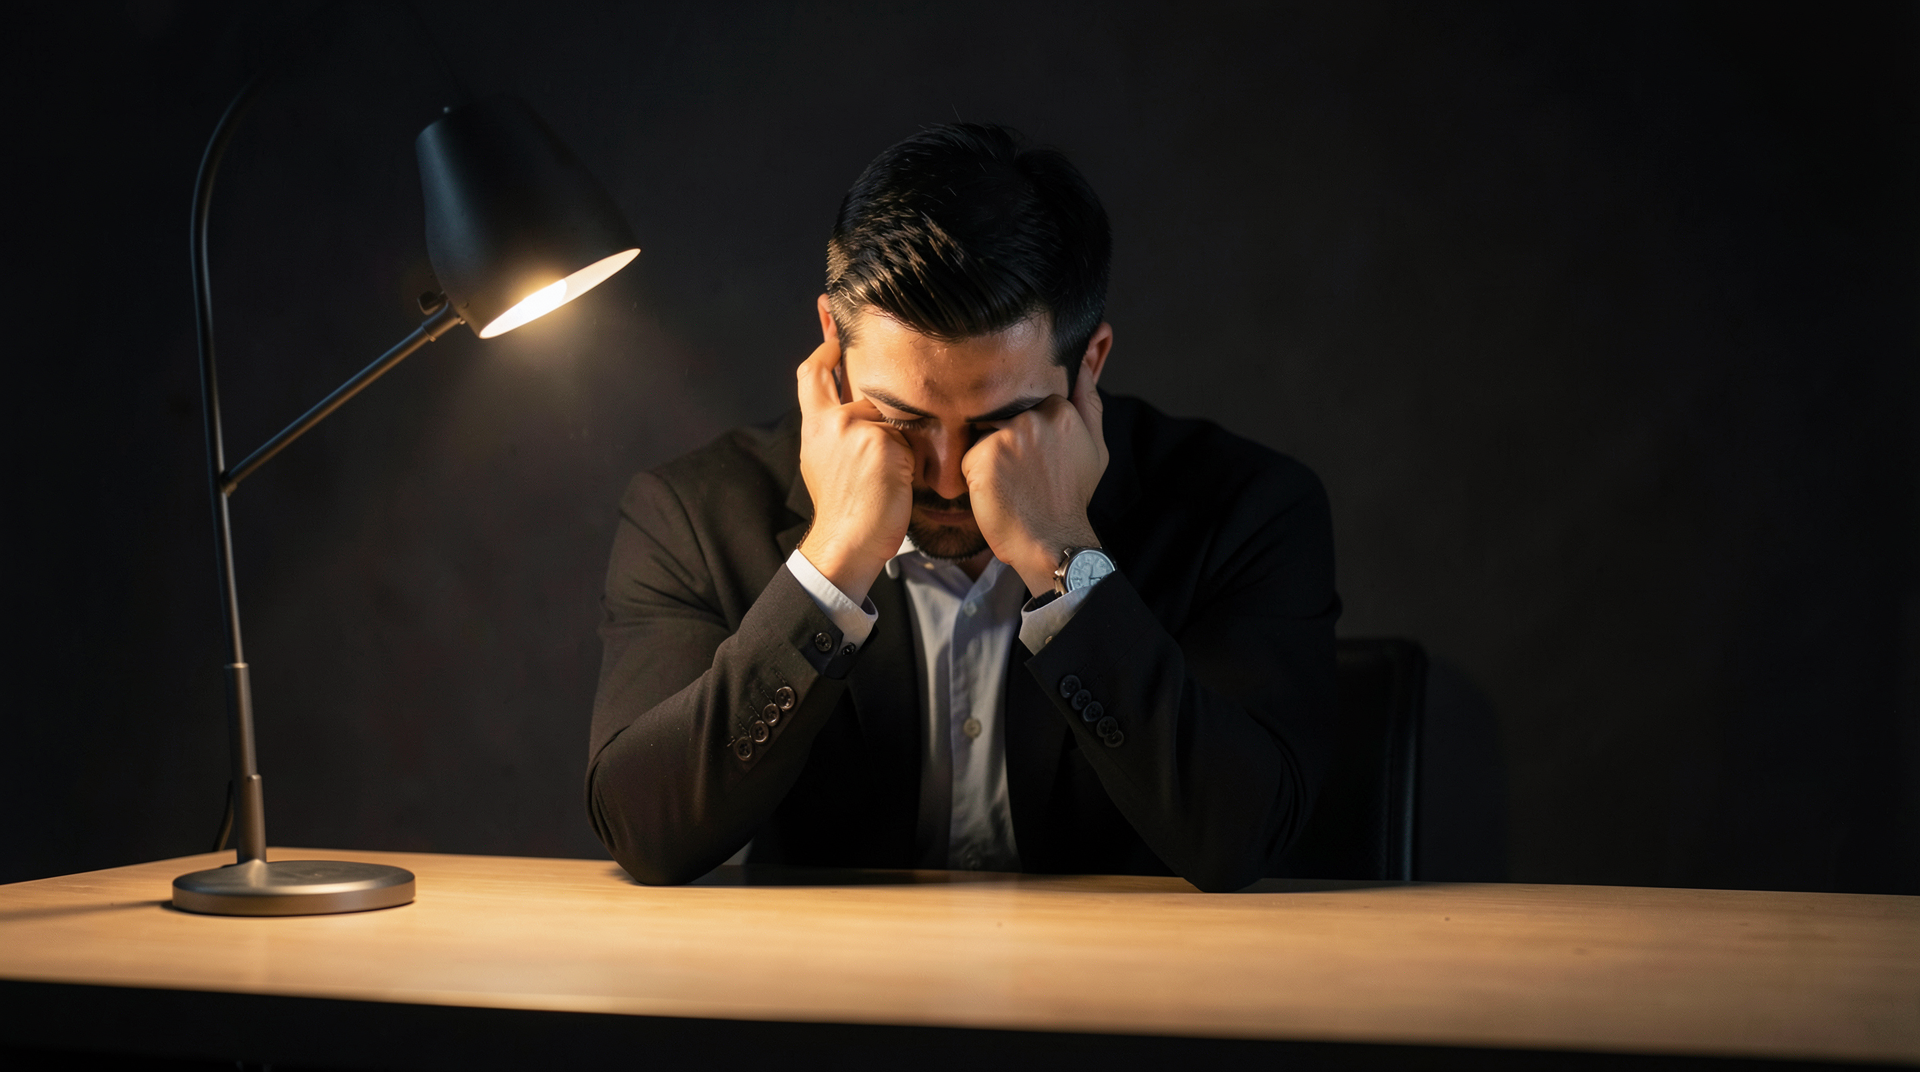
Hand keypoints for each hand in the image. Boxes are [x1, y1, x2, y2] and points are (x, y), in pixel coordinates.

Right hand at [795, 337, 914, 603]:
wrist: (847, 542)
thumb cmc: (845, 510)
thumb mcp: (826, 463)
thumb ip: (837, 433)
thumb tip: (861, 414)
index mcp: (814, 425)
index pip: (812, 374)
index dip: (824, 348)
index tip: (833, 329)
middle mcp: (831, 420)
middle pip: (857, 384)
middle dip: (862, 374)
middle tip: (866, 360)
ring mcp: (856, 427)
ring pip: (893, 414)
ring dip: (901, 437)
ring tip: (891, 472)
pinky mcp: (882, 441)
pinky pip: (911, 436)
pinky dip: (913, 455)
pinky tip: (902, 479)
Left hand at [961, 354, 1109, 595]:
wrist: (1052, 540)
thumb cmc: (1071, 498)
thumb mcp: (1095, 448)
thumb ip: (1089, 403)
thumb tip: (1085, 363)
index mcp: (1062, 411)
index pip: (1027, 404)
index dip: (1026, 431)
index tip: (1036, 458)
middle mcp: (1036, 417)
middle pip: (1003, 415)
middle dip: (1005, 439)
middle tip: (1021, 474)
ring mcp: (1009, 434)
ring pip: (983, 432)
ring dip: (989, 454)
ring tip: (1008, 481)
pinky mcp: (983, 455)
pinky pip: (967, 453)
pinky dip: (974, 474)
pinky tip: (995, 491)